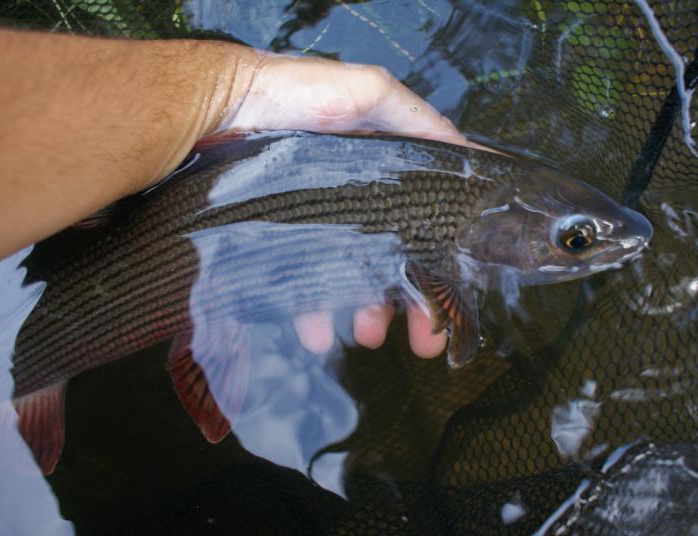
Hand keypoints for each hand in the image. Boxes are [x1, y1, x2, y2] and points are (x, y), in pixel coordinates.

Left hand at [228, 53, 462, 357]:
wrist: (220, 105)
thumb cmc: (298, 93)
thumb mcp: (371, 94)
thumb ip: (422, 123)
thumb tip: (478, 155)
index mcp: (388, 177)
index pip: (427, 226)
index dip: (445, 263)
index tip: (457, 296)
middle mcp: (360, 205)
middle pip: (396, 262)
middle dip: (413, 303)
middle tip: (424, 339)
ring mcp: (322, 227)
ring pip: (354, 282)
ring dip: (368, 314)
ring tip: (368, 334)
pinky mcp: (285, 244)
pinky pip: (303, 288)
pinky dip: (313, 314)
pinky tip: (317, 334)